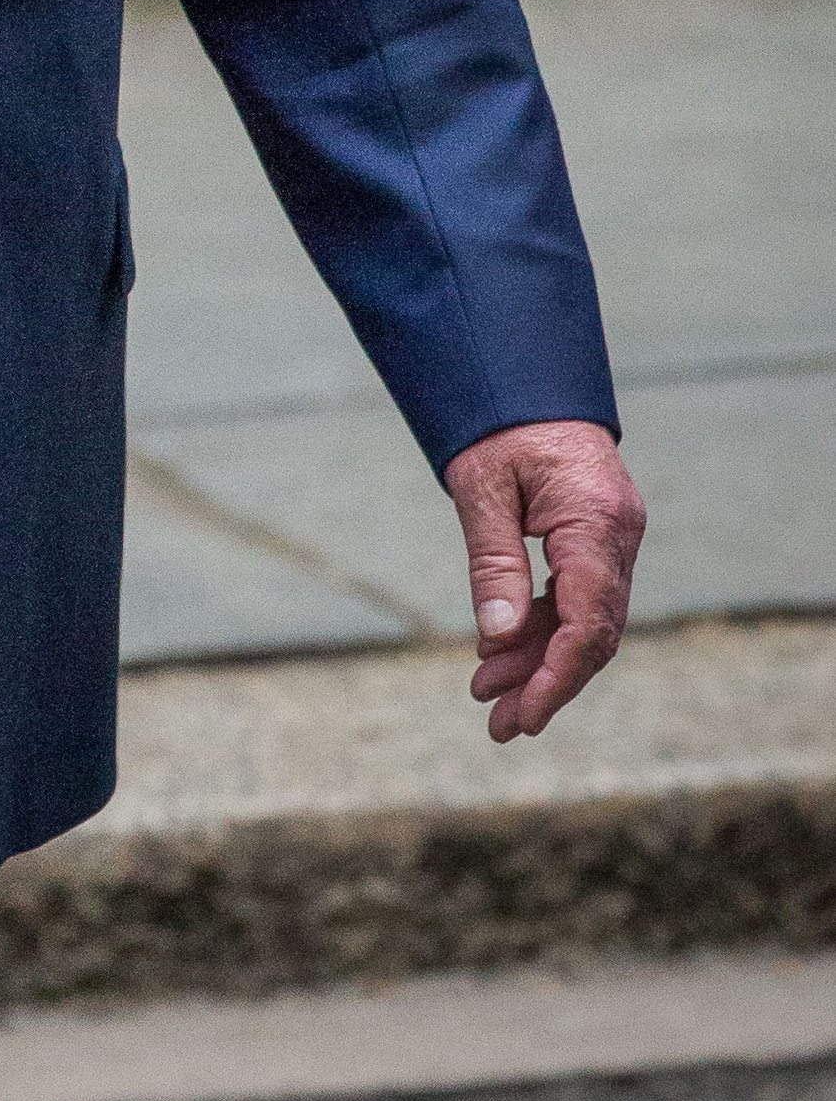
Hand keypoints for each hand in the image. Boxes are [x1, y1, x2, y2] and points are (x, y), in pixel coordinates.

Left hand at [444, 418, 644, 742]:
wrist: (523, 375)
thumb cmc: (500, 423)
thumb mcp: (481, 488)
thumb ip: (493, 562)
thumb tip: (496, 638)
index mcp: (596, 520)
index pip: (589, 619)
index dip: (559, 675)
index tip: (524, 714)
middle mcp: (617, 535)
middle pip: (592, 631)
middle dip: (546, 682)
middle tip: (498, 725)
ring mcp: (612, 538)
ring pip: (583, 620)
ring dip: (538, 659)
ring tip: (486, 695)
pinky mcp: (596, 538)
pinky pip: (574, 596)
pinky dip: (538, 626)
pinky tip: (498, 652)